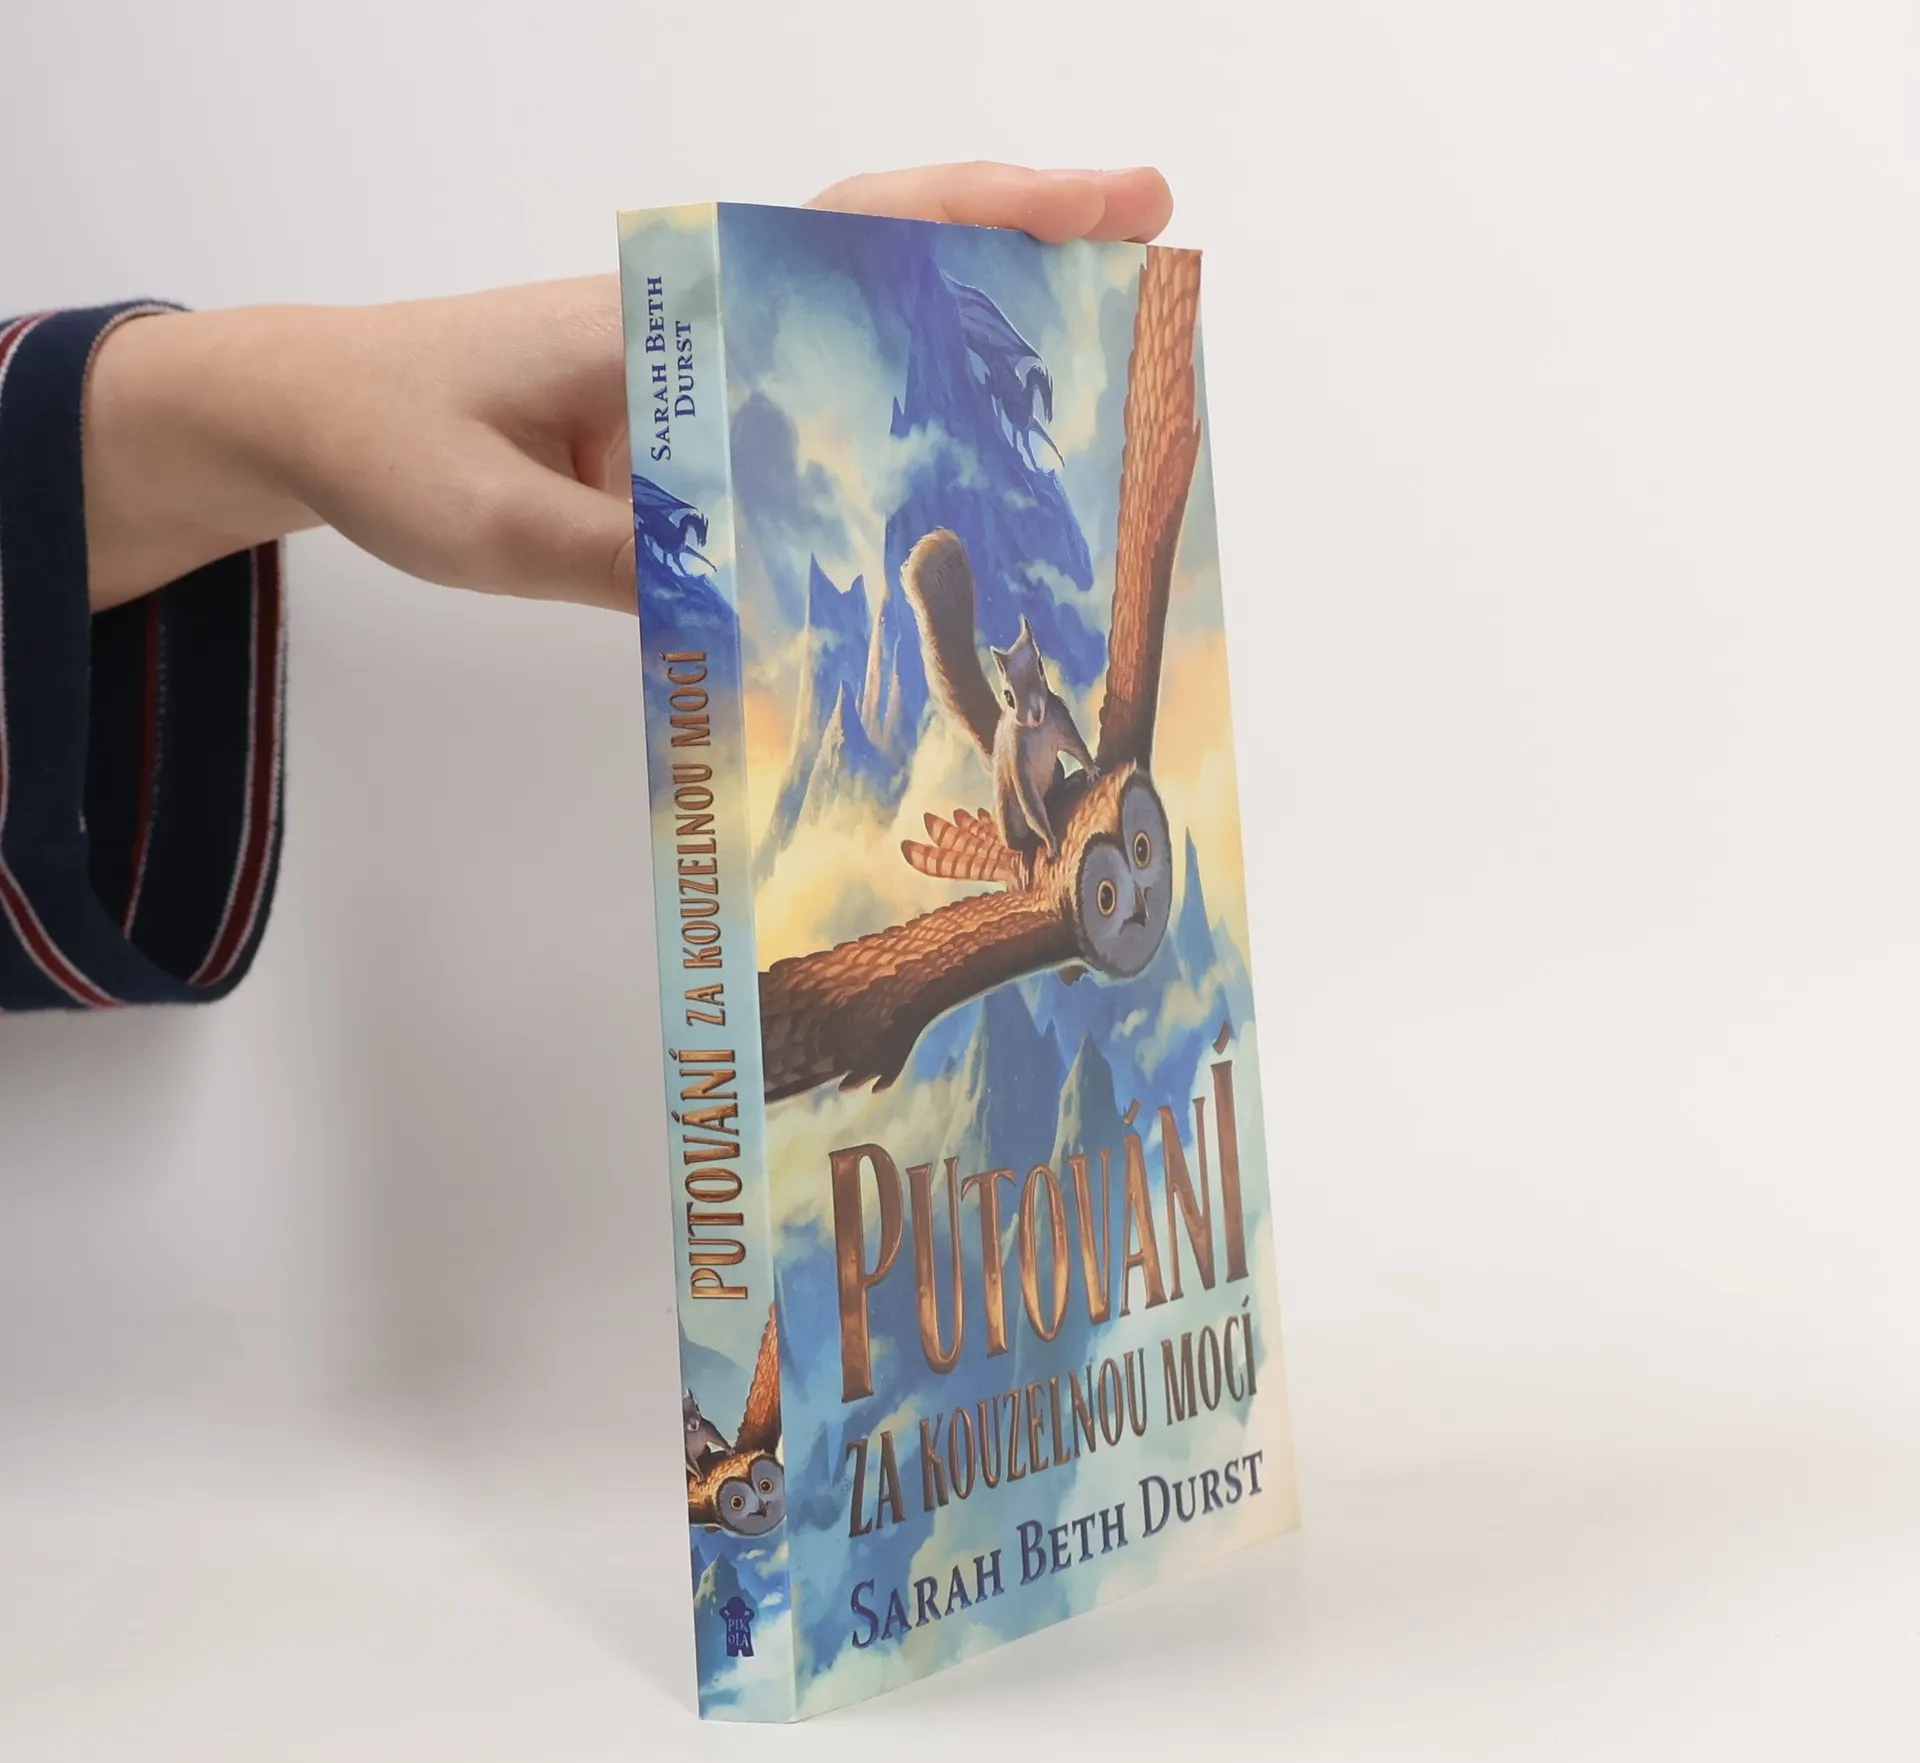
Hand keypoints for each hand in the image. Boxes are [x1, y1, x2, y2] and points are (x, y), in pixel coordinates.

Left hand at [82, 163, 1173, 613]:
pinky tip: (939, 538)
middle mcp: (710, 334)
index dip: (993, 214)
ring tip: (1086, 442)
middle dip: (1027, 276)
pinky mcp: (689, 453)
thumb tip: (751, 604)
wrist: (312, 418)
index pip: (857, 232)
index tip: (1116, 206)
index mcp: (672, 307)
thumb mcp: (486, 517)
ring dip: (973, 388)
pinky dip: (885, 475)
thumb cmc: (387, 433)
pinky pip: (808, 455)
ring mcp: (707, 393)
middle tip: (1152, 302)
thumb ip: (609, 557)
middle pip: (894, 278)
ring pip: (864, 369)